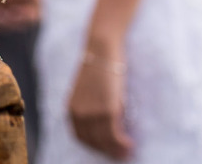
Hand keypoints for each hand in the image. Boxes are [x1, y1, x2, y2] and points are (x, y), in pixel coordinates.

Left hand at [69, 46, 132, 160]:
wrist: (101, 48)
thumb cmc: (98, 65)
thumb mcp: (88, 89)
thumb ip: (91, 106)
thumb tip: (105, 121)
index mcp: (71, 109)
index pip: (81, 137)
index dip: (95, 146)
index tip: (107, 150)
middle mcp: (79, 114)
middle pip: (93, 142)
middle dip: (108, 151)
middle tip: (121, 156)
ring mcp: (92, 113)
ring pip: (105, 141)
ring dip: (117, 151)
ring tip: (128, 153)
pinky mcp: (107, 110)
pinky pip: (114, 135)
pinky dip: (122, 144)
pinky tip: (130, 145)